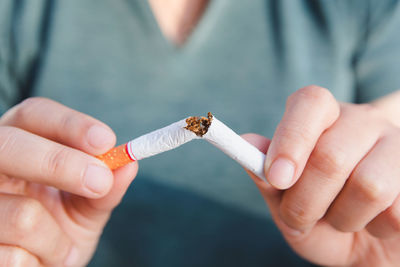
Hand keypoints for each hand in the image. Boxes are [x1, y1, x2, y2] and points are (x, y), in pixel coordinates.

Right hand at [0, 98, 137, 265]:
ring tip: (60, 249)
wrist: (41, 266)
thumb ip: (106, 185)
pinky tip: (35, 262)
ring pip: (23, 216)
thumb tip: (129, 164)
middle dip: (60, 163)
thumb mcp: (88, 205)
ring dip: (57, 240)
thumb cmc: (61, 229)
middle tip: (101, 182)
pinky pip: (12, 256)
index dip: (69, 123)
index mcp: (22, 145)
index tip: (106, 141)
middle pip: (11, 145)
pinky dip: (40, 263)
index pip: (35, 115)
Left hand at [243, 86, 399, 266]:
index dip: (291, 139)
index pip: (311, 102)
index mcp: (324, 118)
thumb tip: (247, 142)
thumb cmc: (319, 219)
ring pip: (368, 186)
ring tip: (341, 220)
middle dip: (305, 201)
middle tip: (299, 217)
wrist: (363, 247)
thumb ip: (266, 175)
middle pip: (330, 155)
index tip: (277, 178)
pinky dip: (375, 230)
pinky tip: (373, 223)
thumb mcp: (285, 201)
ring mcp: (397, 146)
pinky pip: (397, 212)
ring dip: (343, 219)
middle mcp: (362, 123)